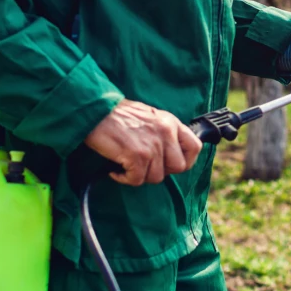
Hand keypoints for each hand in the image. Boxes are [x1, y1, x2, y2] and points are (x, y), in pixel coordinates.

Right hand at [84, 100, 202, 186]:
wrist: (95, 110)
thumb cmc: (117, 115)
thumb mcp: (150, 117)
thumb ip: (163, 133)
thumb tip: (169, 155)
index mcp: (171, 122)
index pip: (195, 147)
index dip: (186, 161)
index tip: (170, 165)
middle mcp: (166, 133)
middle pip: (177, 167)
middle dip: (160, 171)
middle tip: (143, 166)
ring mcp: (153, 145)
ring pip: (156, 177)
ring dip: (139, 175)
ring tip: (126, 165)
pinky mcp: (137, 155)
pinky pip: (137, 180)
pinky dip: (124, 178)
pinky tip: (116, 170)